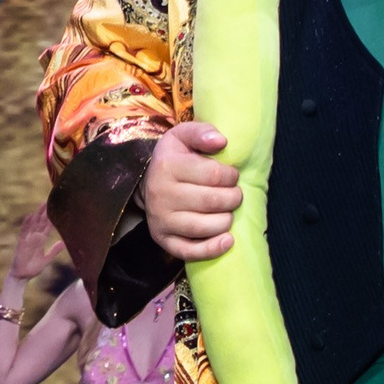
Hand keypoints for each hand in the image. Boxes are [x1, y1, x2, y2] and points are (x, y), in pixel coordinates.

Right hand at [8, 205, 64, 284]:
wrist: (22, 277)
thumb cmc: (32, 268)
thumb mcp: (46, 259)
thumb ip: (54, 251)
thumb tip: (63, 243)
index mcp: (40, 241)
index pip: (47, 227)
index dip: (51, 219)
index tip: (57, 209)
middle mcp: (34, 238)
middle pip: (40, 223)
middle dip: (45, 213)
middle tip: (50, 201)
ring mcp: (27, 240)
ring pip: (33, 224)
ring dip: (37, 214)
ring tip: (42, 204)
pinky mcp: (21, 244)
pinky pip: (24, 232)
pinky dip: (26, 224)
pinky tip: (30, 216)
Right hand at [143, 121, 240, 261]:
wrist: (148, 182)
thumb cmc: (175, 158)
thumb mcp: (183, 136)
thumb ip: (202, 132)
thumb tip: (221, 141)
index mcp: (167, 166)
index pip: (213, 175)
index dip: (231, 176)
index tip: (232, 175)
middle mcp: (160, 194)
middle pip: (211, 201)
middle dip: (233, 198)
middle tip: (235, 195)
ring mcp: (160, 220)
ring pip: (203, 227)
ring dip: (226, 220)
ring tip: (228, 212)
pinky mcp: (163, 240)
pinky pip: (189, 251)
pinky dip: (212, 249)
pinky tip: (228, 240)